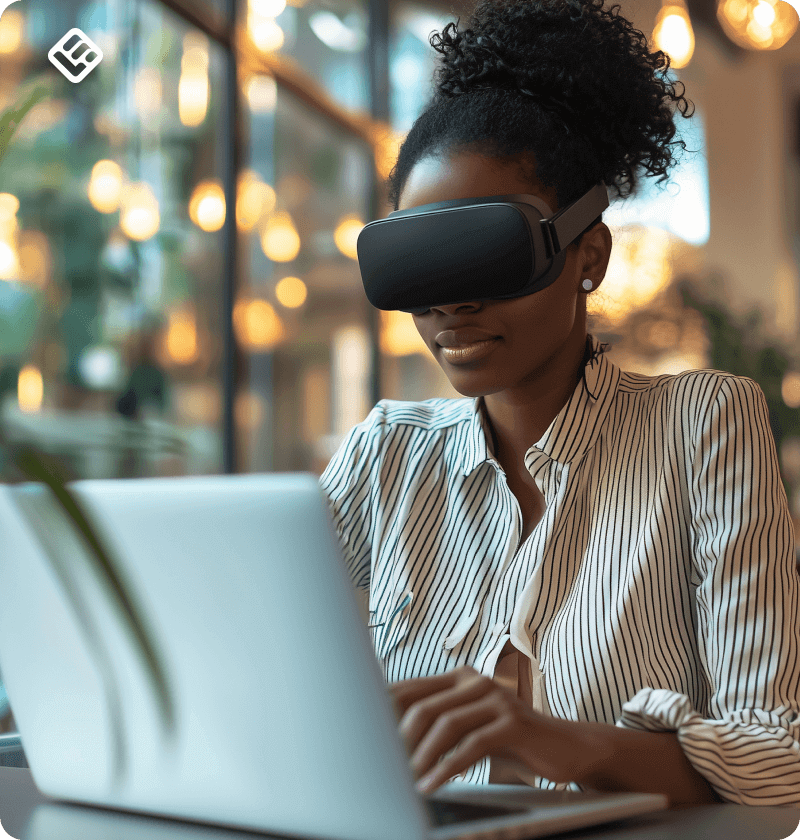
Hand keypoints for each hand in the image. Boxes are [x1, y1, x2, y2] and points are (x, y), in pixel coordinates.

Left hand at [388, 665, 591, 793]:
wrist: (565, 746)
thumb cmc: (510, 740)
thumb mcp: (471, 727)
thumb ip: (440, 725)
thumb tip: (392, 743)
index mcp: (459, 678)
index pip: (411, 689)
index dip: (384, 711)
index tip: (362, 736)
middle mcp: (475, 681)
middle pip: (423, 705)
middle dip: (398, 738)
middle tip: (381, 766)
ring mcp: (495, 698)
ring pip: (445, 723)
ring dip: (420, 756)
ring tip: (404, 780)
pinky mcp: (513, 721)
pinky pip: (471, 744)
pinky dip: (447, 767)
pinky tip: (433, 785)